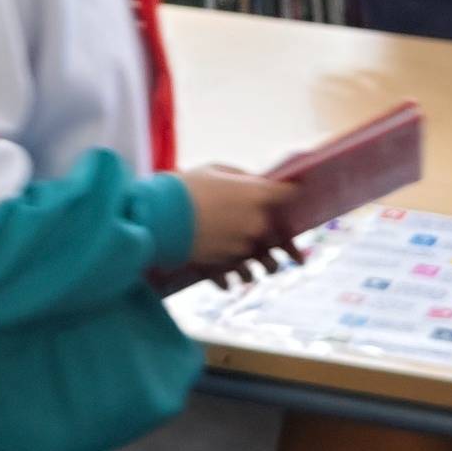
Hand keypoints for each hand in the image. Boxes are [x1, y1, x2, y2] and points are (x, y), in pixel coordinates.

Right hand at [178, 167, 296, 271]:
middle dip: (284, 243)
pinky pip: (239, 276)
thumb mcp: (215, 171)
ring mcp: (242, 248)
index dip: (292, 194)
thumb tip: (255, 184)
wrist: (156, 215)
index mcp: (257, 195)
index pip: (288, 194)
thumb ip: (241, 178)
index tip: (294, 196)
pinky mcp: (225, 265)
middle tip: (294, 253)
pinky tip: (233, 279)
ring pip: (265, 264)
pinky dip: (236, 277)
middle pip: (281, 238)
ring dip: (266, 266)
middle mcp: (256, 224)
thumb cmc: (185, 187)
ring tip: (266, 268)